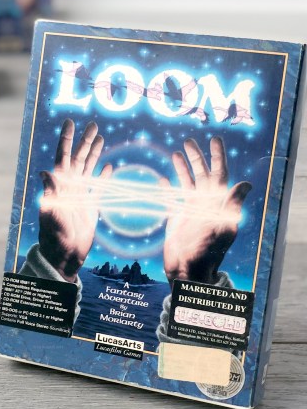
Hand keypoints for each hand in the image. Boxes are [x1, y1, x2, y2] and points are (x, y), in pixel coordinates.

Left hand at [38, 119, 111, 281]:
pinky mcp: (90, 206)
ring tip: (100, 137)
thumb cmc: (55, 236)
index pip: (63, 157)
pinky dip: (104, 175)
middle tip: (93, 125)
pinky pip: (98, 186)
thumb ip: (50, 193)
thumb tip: (44, 171)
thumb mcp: (51, 213)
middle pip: (78, 158)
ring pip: (88, 168)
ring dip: (94, 153)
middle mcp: (69, 186)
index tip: (70, 123)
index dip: (66, 140)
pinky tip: (109, 165)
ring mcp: (80, 195)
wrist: (65, 255)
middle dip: (85, 141)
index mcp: (60, 185)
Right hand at [162, 137, 251, 283]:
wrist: (188, 270)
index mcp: (217, 202)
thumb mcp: (223, 225)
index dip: (218, 156)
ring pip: (187, 182)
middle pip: (202, 173)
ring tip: (176, 153)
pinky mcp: (177, 218)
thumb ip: (232, 204)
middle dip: (197, 156)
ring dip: (183, 167)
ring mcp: (191, 210)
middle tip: (189, 140)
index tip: (215, 139)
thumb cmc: (207, 250)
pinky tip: (162, 178)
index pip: (220, 173)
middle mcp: (205, 202)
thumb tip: (246, 183)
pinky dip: (168, 187)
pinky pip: (172, 198)